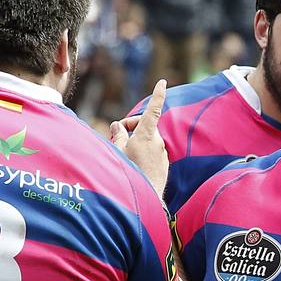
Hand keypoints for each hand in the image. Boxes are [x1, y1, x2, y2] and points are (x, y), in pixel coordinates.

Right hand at [111, 79, 169, 198]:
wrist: (146, 198)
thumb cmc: (129, 173)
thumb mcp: (118, 151)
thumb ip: (118, 135)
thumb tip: (118, 125)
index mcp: (147, 134)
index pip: (153, 109)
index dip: (158, 94)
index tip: (163, 82)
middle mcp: (158, 141)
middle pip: (143, 125)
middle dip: (130, 127)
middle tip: (116, 138)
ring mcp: (162, 153)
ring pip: (146, 139)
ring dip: (135, 142)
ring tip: (123, 156)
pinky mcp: (164, 163)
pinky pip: (151, 151)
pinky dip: (142, 152)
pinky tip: (134, 165)